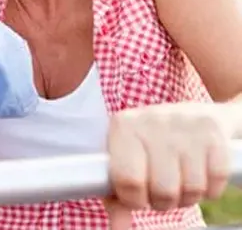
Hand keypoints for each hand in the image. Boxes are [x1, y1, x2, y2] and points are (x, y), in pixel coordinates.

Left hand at [105, 102, 233, 228]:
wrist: (192, 115)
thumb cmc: (150, 145)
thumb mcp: (128, 160)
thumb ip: (118, 195)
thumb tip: (118, 227)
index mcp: (123, 127)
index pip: (128, 180)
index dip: (135, 200)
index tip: (139, 197)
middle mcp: (152, 121)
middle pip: (163, 189)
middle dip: (163, 202)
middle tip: (162, 193)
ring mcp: (184, 124)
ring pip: (192, 188)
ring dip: (187, 197)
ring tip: (179, 184)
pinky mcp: (212, 130)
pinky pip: (216, 180)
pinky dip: (210, 189)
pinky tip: (200, 176)